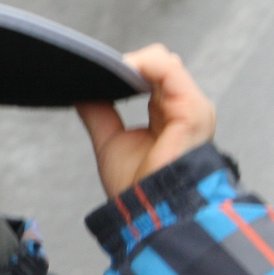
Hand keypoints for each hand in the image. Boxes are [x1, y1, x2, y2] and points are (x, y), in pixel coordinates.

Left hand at [75, 44, 216, 198]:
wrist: (150, 213)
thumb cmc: (138, 188)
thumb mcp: (111, 141)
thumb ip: (100, 112)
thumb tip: (82, 91)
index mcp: (170, 114)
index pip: (151, 75)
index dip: (123, 70)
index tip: (94, 71)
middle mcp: (184, 108)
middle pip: (156, 65)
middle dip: (124, 65)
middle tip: (94, 71)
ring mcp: (191, 107)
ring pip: (162, 62)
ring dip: (130, 63)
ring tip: (106, 72)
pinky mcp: (191, 109)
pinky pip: (168, 69)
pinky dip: (142, 64)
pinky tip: (122, 70)